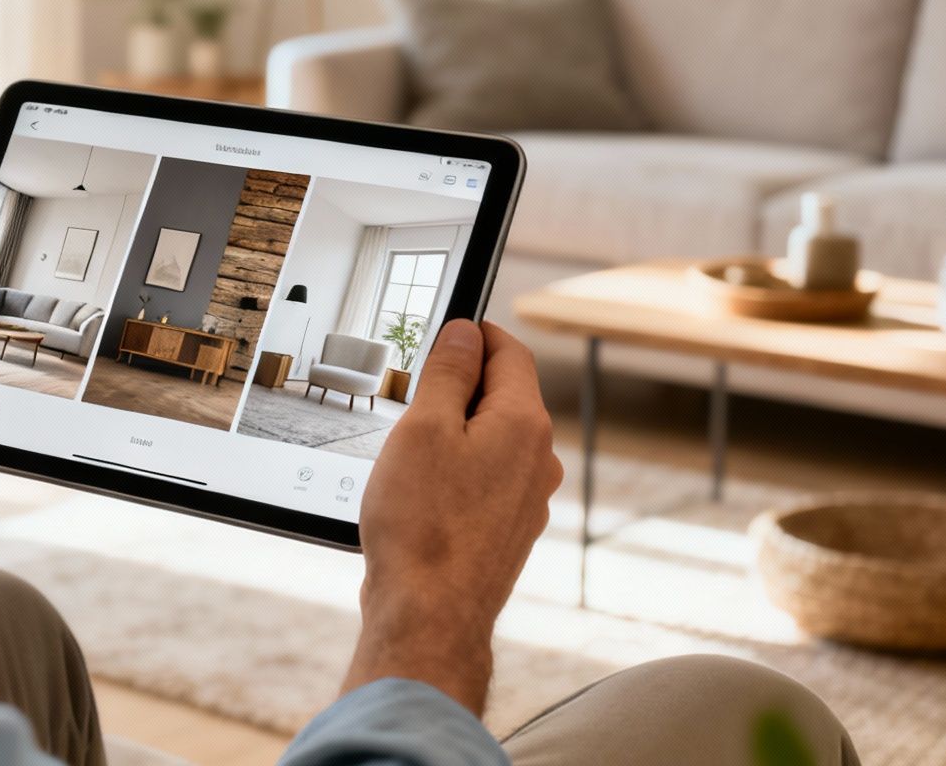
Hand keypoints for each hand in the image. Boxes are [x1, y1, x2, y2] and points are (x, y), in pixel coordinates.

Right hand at [343, 320, 560, 714]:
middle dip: (459, 387)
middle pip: (503, 396)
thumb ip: (448, 374)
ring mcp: (527, 500)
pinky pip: (485, 482)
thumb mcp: (422, 427)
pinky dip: (456, 474)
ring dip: (455, 434)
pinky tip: (419, 495)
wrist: (429, 615)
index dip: (475, 333)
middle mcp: (538, 460)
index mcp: (524, 424)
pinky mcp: (508, 532)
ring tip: (407, 453)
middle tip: (411, 393)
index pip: (510, 352)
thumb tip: (465, 335)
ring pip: (493, 442)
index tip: (445, 330)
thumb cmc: (422, 525)